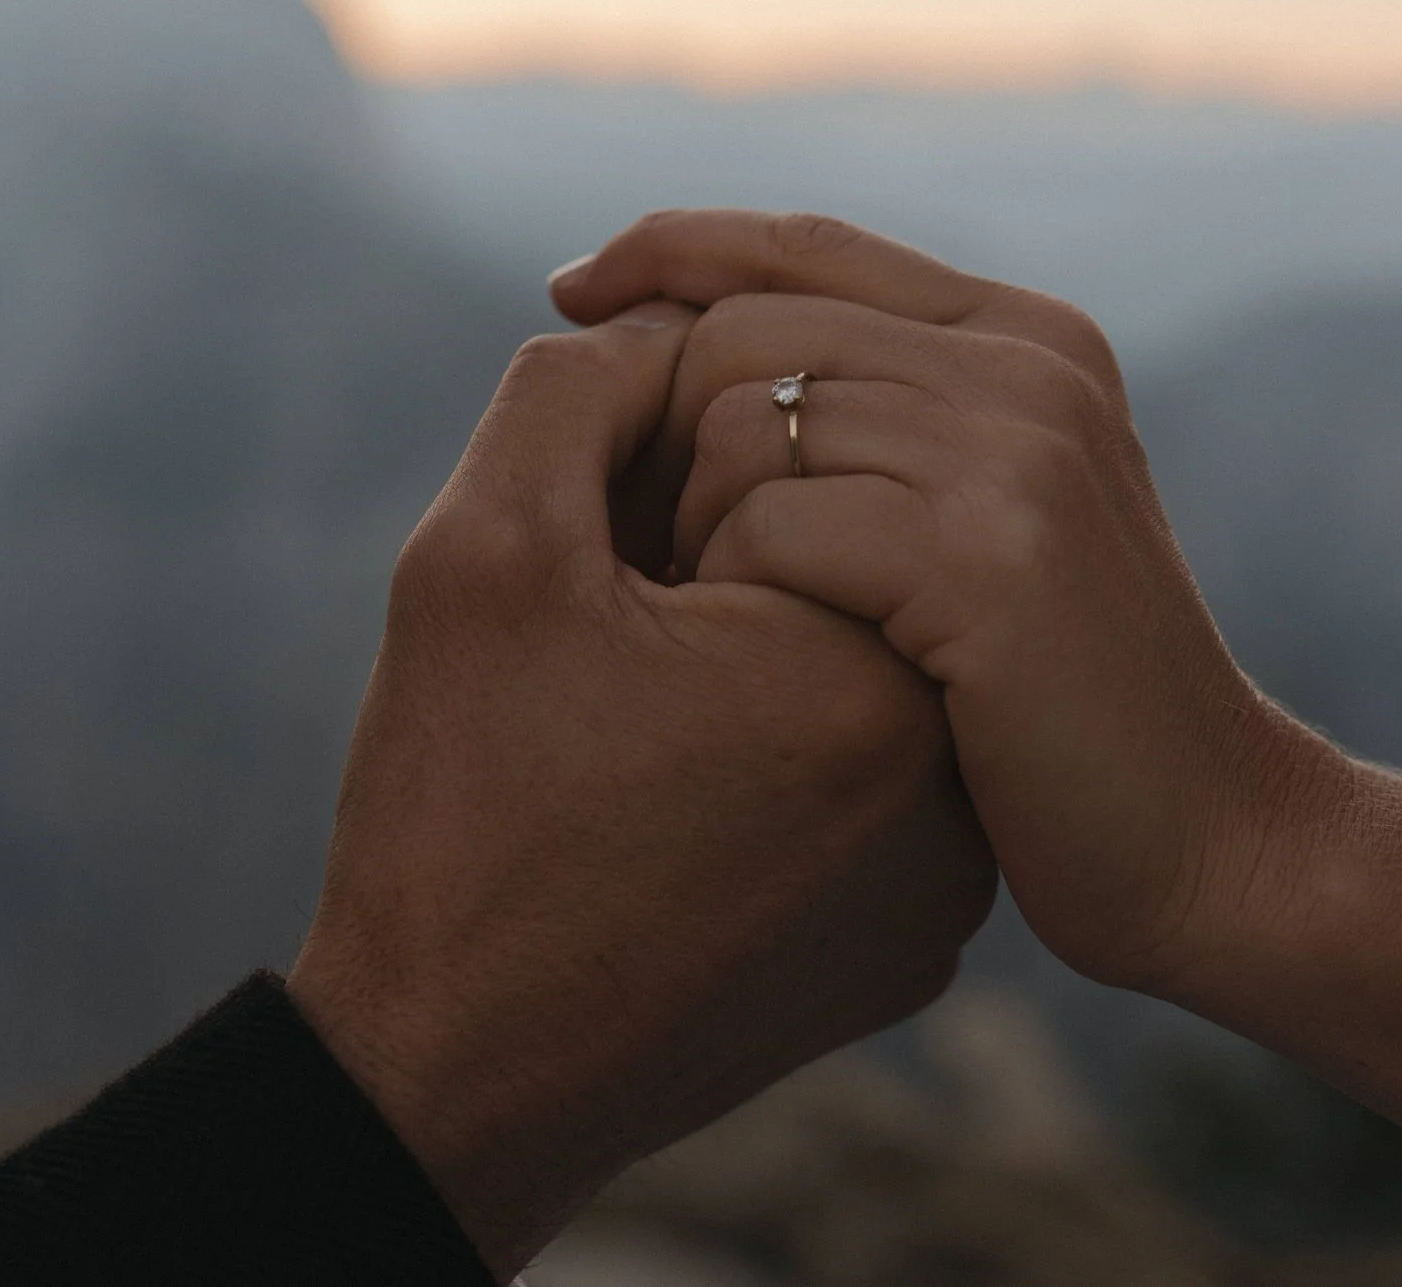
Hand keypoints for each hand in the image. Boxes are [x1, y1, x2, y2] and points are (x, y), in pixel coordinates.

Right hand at [287, 301, 996, 1279]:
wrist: (453, 1080)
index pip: (779, 448)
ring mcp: (945, 874)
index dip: (638, 488)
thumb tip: (670, 321)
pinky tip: (666, 811)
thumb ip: (578, 386)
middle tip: (594, 658)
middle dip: (695, 555)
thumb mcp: (478, 554)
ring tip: (624, 735)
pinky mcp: (914, 939)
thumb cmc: (457, 820)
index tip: (582, 597)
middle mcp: (948, 774)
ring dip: (733, 648)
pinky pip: (853, 775)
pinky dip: (766, 754)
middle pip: (826, 550)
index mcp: (868, 665)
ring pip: (841, 661)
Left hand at [550, 213, 1350, 994]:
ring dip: (694, 533)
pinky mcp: (986, 554)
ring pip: (741, 424)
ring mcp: (1014, 451)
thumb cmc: (1062, 706)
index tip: (571, 290)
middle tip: (644, 557)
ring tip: (720, 627)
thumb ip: (896, 422)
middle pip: (746, 331)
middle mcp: (1027, 365)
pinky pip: (769, 526)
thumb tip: (701, 347)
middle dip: (657, 434)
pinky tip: (760, 664)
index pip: (802, 243)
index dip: (668, 247)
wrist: (1218, 843)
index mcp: (1027, 338)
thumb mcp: (994, 523)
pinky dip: (733, 596)